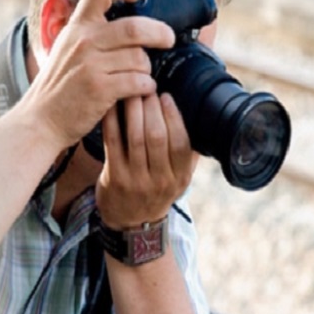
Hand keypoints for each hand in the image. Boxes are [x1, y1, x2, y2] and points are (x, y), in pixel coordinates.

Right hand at [19, 0, 175, 150]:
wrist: (42, 119)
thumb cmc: (62, 83)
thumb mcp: (69, 46)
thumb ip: (93, 30)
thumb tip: (129, 14)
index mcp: (78, 26)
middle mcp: (84, 41)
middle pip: (135, 27)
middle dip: (160, 33)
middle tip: (168, 39)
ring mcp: (91, 64)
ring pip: (140, 58)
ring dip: (148, 68)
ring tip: (141, 75)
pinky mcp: (100, 88)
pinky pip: (139, 81)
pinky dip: (146, 87)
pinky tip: (140, 90)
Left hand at [95, 93, 194, 229]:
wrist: (132, 223)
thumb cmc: (158, 191)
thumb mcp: (180, 179)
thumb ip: (188, 154)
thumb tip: (200, 118)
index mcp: (180, 178)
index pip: (181, 143)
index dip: (174, 116)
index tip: (167, 97)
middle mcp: (160, 180)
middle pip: (157, 137)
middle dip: (152, 108)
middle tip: (147, 89)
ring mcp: (136, 180)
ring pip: (135, 137)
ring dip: (134, 111)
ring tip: (133, 93)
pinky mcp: (114, 177)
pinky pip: (112, 142)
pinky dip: (113, 121)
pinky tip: (113, 106)